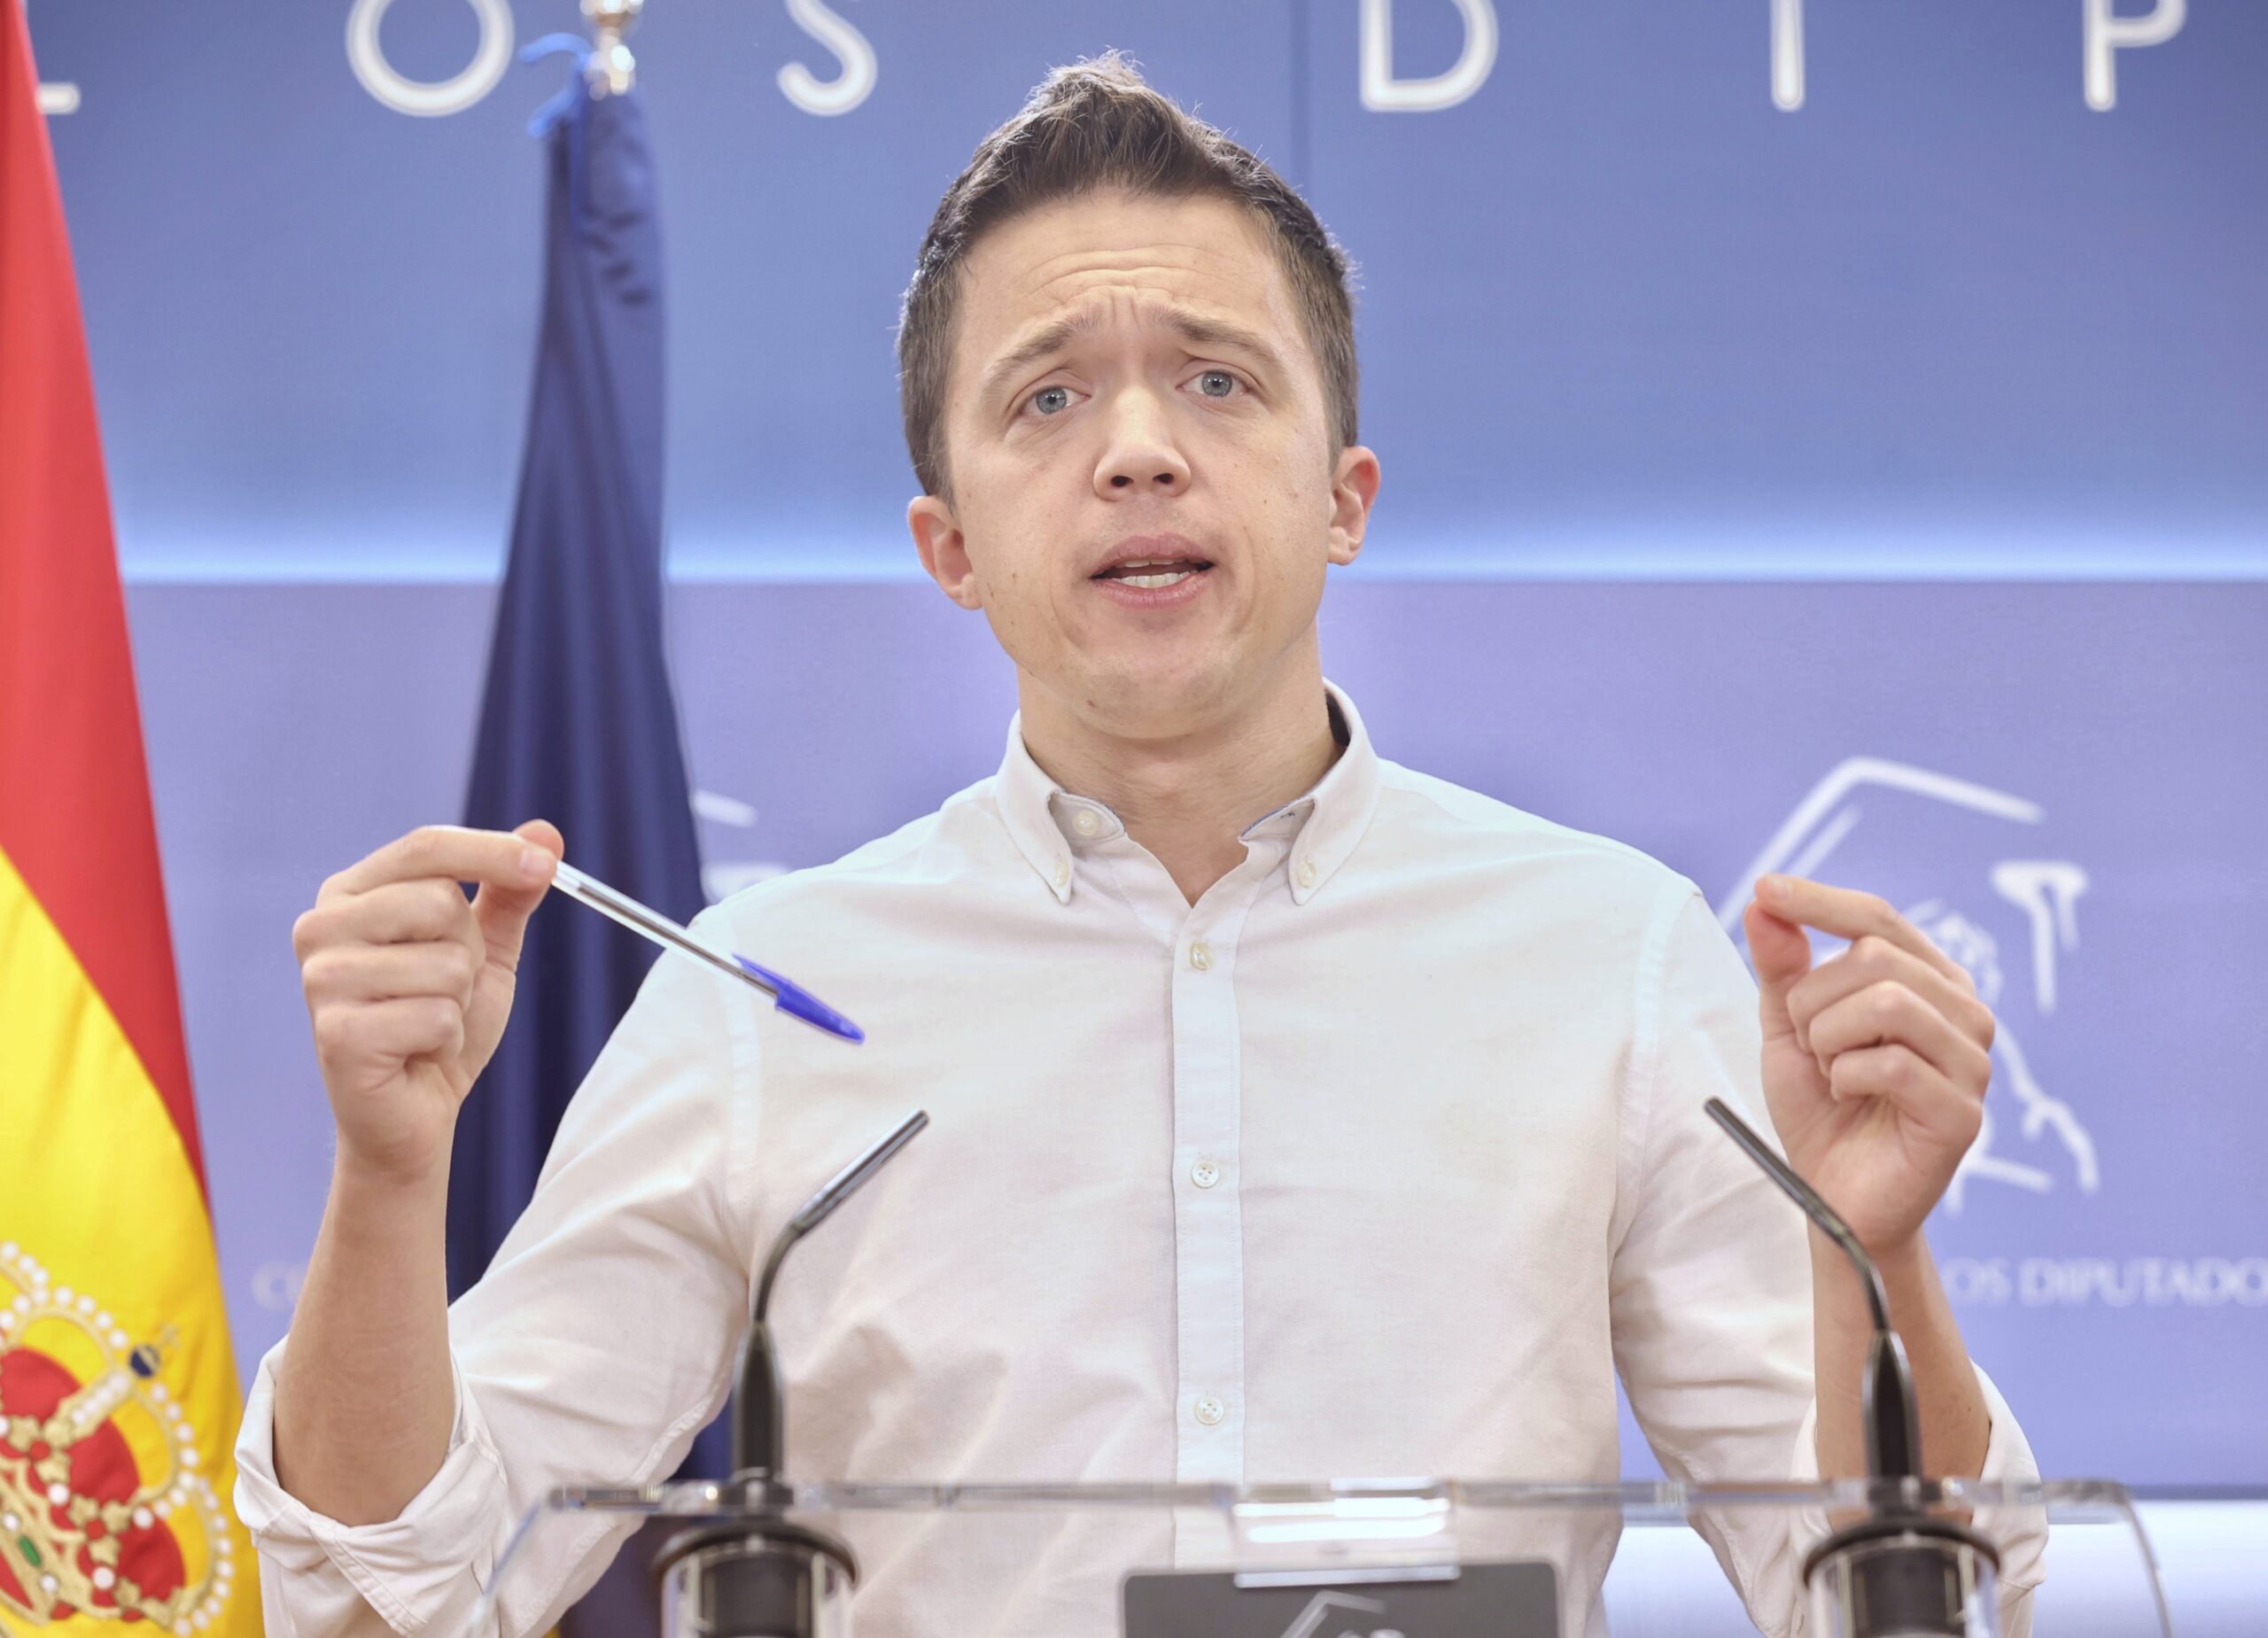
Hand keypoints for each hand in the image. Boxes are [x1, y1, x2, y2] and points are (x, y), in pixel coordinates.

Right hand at [292, 821, 562, 1184]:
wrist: (415, 1112)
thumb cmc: (442, 1022)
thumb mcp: (486, 949)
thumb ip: (510, 892)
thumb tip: (547, 833)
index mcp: (351, 893)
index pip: (426, 847)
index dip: (491, 852)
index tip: (545, 867)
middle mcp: (321, 927)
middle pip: (439, 902)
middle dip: (470, 952)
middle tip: (449, 989)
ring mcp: (322, 981)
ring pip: (446, 963)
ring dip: (459, 1001)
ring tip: (430, 1023)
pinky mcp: (337, 1034)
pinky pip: (436, 1016)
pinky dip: (447, 1039)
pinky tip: (418, 1052)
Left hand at [1743, 875, 1996, 1256]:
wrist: (1833, 1196)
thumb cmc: (1822, 1107)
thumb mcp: (1790, 1027)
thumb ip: (1783, 966)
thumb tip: (1765, 900)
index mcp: (1928, 981)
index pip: (1878, 918)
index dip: (1819, 901)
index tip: (1765, 887)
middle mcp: (1963, 1011)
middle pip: (1873, 956)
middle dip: (1813, 1001)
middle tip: (1813, 1047)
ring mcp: (1972, 1061)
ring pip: (1885, 1002)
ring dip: (1829, 1039)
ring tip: (1831, 1072)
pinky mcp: (1964, 1112)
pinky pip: (1891, 1063)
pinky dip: (1846, 1077)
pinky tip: (1850, 1098)